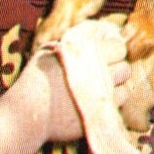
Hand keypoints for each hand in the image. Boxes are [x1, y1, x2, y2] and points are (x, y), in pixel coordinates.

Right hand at [20, 21, 131, 146]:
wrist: (29, 114)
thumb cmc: (35, 80)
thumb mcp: (48, 52)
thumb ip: (69, 43)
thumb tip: (83, 36)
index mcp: (90, 56)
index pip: (119, 48)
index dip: (113, 49)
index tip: (106, 52)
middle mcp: (102, 77)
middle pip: (125, 69)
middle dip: (117, 68)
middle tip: (104, 71)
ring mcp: (102, 99)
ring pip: (124, 90)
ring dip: (116, 88)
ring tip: (101, 88)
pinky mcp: (99, 117)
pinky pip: (116, 109)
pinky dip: (110, 104)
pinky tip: (96, 102)